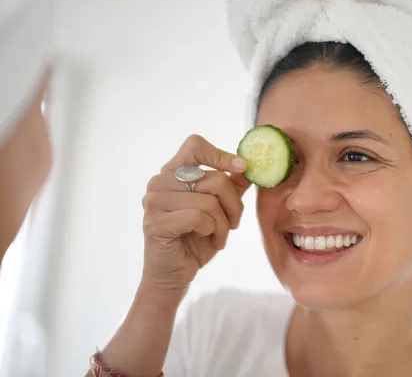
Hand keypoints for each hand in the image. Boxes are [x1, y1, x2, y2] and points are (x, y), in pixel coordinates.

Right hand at [140, 134, 250, 292]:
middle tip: (233, 223)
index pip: (195, 146)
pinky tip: (206, 240)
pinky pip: (198, 218)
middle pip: (215, 179)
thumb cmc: (195, 240)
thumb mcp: (219, 210)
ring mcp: (154, 201)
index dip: (220, 154)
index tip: (242, 167)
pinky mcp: (155, 222)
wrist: (174, 274)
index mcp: (173, 173)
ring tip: (217, 236)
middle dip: (234, 206)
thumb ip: (231, 186)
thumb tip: (248, 166)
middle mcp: (160, 182)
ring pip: (209, 201)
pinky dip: (212, 231)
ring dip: (223, 224)